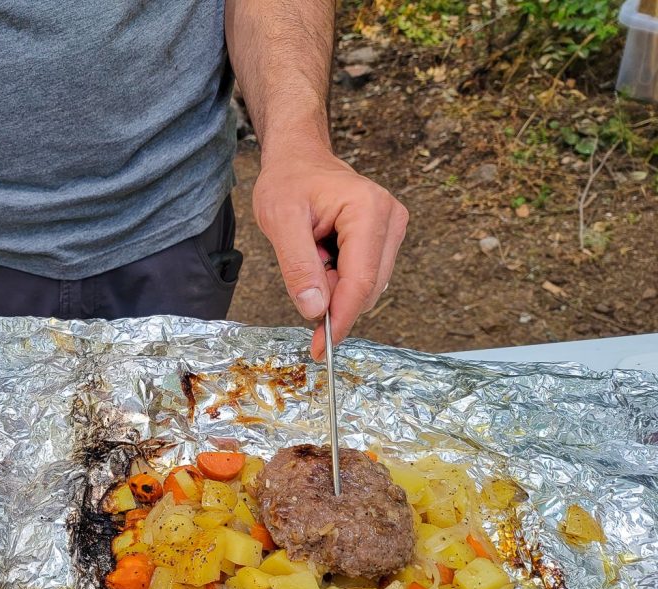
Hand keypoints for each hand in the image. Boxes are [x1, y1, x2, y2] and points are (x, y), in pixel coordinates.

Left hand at [253, 149, 407, 359]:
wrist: (299, 158)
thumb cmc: (288, 181)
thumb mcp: (280, 220)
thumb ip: (297, 266)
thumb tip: (315, 309)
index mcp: (368, 211)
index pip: (360, 282)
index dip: (340, 319)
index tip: (319, 348)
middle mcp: (390, 219)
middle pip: (367, 289)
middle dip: (333, 299)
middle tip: (301, 278)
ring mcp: (392, 229)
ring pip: (367, 287)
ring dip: (335, 287)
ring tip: (311, 255)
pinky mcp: (385, 239)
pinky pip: (365, 277)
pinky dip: (339, 279)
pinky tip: (322, 257)